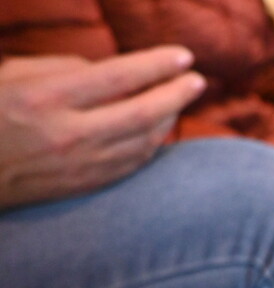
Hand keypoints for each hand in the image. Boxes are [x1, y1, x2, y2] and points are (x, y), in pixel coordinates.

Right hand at [0, 46, 205, 209]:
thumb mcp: (13, 76)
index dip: (157, 65)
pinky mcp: (84, 186)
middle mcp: (67, 134)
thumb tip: (117, 73)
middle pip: (143, 112)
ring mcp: (79, 165)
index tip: (183, 56)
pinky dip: (153, 144)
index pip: (118, 76)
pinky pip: (133, 164)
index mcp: (45, 97)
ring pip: (144, 141)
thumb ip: (66, 69)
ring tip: (181, 100)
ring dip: (170, 119)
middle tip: (197, 80)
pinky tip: (161, 129)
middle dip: (177, 94)